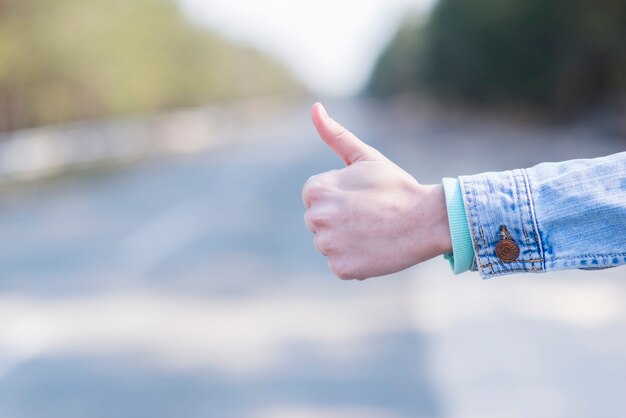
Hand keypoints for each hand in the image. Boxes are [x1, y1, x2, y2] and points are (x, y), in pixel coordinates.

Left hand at [303, 103, 451, 279]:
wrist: (426, 220)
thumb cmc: (396, 186)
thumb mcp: (365, 156)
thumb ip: (335, 134)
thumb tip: (315, 108)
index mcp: (316, 189)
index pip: (313, 198)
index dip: (338, 198)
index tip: (360, 198)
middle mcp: (316, 218)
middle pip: (318, 222)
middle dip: (338, 219)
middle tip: (368, 216)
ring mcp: (328, 245)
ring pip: (328, 244)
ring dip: (345, 241)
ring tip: (372, 232)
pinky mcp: (341, 268)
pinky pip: (340, 264)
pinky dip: (354, 261)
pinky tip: (373, 249)